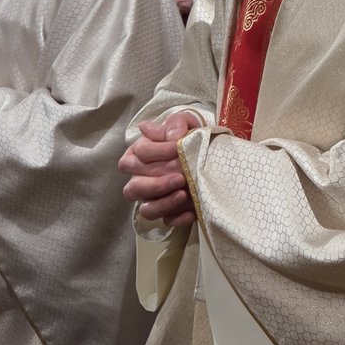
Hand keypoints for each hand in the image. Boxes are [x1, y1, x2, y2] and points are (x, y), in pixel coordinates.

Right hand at [120, 112, 201, 227]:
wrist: (209, 152)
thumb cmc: (190, 135)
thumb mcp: (184, 123)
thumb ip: (175, 125)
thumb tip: (170, 134)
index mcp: (139, 153)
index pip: (138, 154)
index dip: (156, 152)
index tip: (177, 147)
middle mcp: (140, 178)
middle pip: (134, 187)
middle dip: (157, 184)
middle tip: (180, 176)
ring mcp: (153, 197)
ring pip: (146, 209)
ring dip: (164, 204)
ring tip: (184, 194)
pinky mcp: (169, 211)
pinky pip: (167, 221)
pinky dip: (178, 218)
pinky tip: (193, 211)